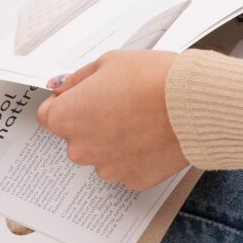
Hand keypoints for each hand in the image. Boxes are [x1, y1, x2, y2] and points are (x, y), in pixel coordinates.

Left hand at [37, 50, 186, 190]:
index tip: (82, 96)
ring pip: (102, 153)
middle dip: (91, 121)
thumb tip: (63, 87)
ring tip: (141, 117)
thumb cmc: (154, 80)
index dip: (66, 102)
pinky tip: (151, 134)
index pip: (48, 114)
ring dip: (113, 139)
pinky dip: (135, 153)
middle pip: (76, 136)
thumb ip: (78, 79)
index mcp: (68, 118)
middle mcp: (81, 149)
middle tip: (120, 102)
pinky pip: (126, 165)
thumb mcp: (109, 62)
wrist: (193, 105)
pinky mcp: (133, 180)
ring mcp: (107, 168)